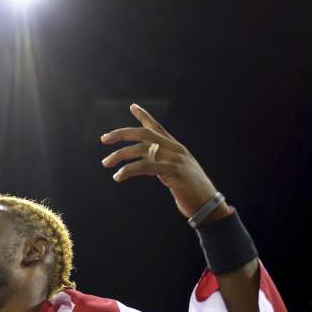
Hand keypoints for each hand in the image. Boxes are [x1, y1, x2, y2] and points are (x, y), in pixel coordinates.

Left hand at [100, 103, 220, 217]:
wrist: (208, 204)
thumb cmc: (190, 190)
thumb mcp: (175, 171)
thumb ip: (162, 162)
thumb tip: (147, 159)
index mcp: (175, 147)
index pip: (157, 127)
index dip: (144, 116)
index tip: (132, 106)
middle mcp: (175, 149)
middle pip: (144, 133)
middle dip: (122, 134)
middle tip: (103, 139)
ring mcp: (175, 159)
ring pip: (141, 150)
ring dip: (120, 155)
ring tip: (106, 163)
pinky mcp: (174, 172)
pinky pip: (146, 166)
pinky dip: (129, 170)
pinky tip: (118, 176)